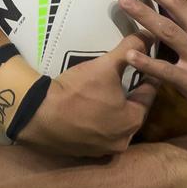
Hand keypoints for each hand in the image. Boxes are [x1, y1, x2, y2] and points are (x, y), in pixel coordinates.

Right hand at [17, 32, 157, 156]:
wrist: (37, 115)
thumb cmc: (77, 91)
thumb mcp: (105, 66)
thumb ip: (130, 48)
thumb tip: (149, 35)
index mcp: (133, 121)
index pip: (149, 94)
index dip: (148, 77)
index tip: (148, 67)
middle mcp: (122, 140)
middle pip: (133, 112)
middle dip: (132, 95)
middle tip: (130, 78)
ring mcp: (102, 150)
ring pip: (116, 124)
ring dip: (115, 110)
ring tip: (109, 94)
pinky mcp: (83, 152)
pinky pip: (97, 133)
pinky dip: (97, 122)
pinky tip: (90, 110)